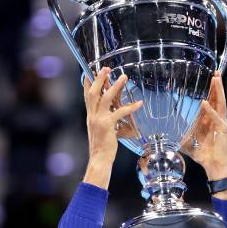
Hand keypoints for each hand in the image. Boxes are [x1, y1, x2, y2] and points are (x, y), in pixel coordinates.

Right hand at [83, 68, 142, 188]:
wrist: (99, 159)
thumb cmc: (102, 148)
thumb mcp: (101, 132)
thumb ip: (106, 122)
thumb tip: (114, 117)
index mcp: (90, 117)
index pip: (86, 97)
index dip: (87, 84)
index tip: (89, 73)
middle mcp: (92, 116)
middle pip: (94, 92)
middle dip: (99, 79)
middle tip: (106, 68)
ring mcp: (99, 120)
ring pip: (106, 98)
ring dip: (115, 86)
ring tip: (124, 77)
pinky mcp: (108, 125)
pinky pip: (120, 112)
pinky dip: (131, 107)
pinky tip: (139, 103)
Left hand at [181, 72, 226, 198]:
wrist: (213, 166)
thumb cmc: (203, 155)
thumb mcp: (187, 144)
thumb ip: (178, 137)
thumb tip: (163, 137)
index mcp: (209, 121)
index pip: (210, 102)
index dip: (210, 90)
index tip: (208, 79)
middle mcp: (216, 120)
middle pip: (217, 99)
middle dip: (216, 86)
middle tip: (215, 72)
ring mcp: (220, 124)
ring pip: (220, 104)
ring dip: (218, 91)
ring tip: (216, 79)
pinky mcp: (223, 131)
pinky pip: (216, 119)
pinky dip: (210, 111)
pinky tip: (205, 103)